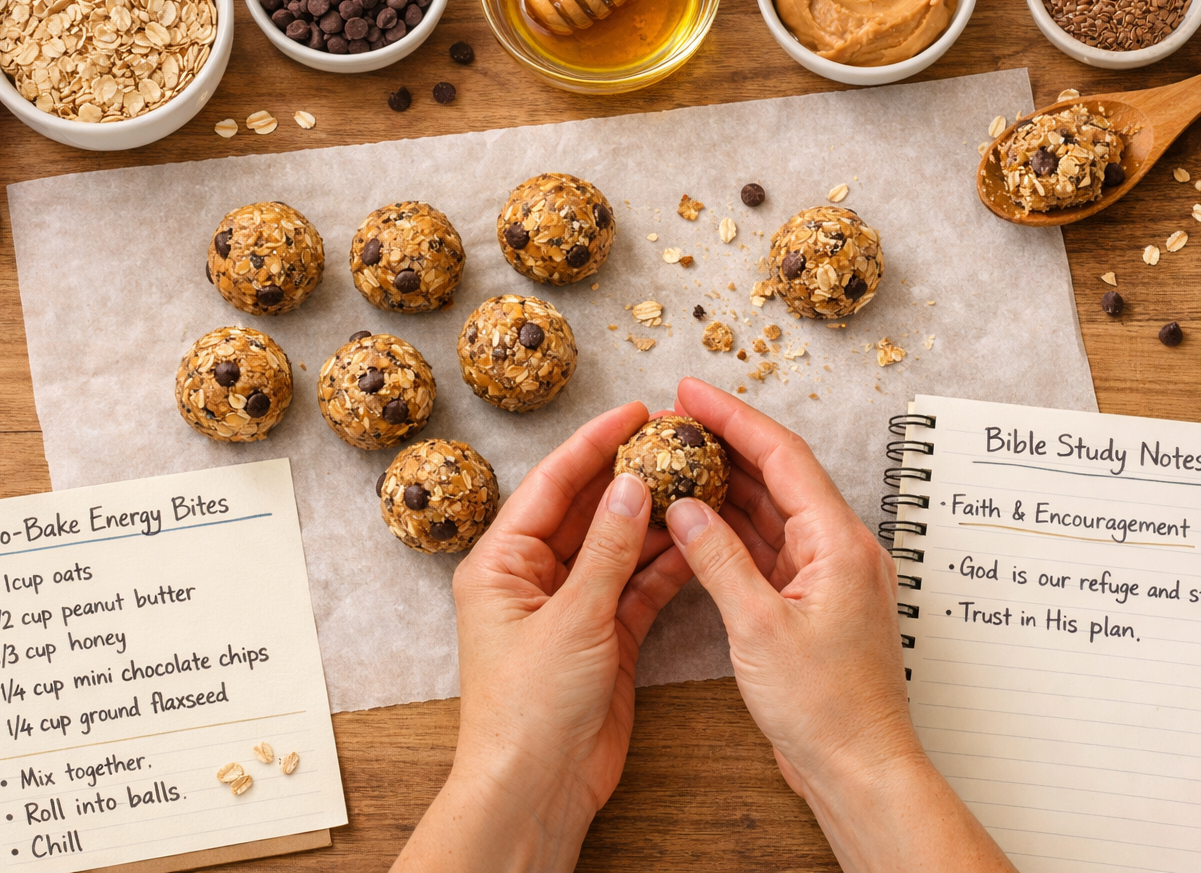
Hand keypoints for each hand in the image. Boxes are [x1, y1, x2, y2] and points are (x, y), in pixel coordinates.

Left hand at [393, 401, 692, 872]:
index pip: (552, 485)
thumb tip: (631, 485)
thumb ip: (607, 550)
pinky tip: (697, 539)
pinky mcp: (604, 638)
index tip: (635, 411)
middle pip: (587, 510)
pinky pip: (636, 587)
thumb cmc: (528, 711)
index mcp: (502, 563)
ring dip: (654, 517)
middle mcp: (534, 578)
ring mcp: (571, 608)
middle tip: (677, 441)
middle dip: (630, 475)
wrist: (536, 790)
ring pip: (617, 547)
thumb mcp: (571, 619)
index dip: (594, 444)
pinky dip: (664, 565)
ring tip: (698, 480)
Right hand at [666, 378, 1014, 872]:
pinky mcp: (813, 602)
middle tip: (675, 420)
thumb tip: (686, 507)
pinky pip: (770, 548)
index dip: (734, 418)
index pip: (783, 456)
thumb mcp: (757, 626)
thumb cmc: (825, 708)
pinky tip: (698, 520)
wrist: (858, 767)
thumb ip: (718, 559)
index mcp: (839, 542)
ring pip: (773, 511)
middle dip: (727, 443)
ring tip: (678, 459)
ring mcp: (828, 575)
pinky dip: (733, 531)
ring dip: (727, 486)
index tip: (692, 392)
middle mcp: (840, 549)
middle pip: (780, 475)